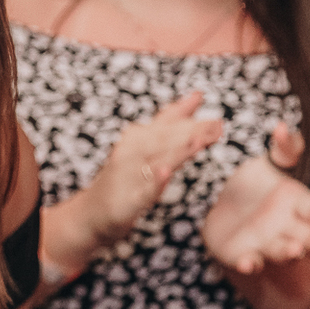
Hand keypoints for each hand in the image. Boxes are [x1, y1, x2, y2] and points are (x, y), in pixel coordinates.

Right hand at [73, 92, 222, 246]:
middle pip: (165, 140)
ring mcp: (128, 175)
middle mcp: (132, 152)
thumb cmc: (124, 176)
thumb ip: (171, 120)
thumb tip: (197, 95)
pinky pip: (142, 190)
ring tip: (197, 142)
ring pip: (155, 160)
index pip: (168, 124)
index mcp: (139, 137)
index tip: (218, 120)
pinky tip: (164, 172)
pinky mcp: (127, 200)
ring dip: (176, 150)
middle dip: (191, 132)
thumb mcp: (147, 145)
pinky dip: (153, 181)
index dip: (192, 121)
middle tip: (217, 127)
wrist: (91, 213)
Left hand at [204, 123, 309, 273]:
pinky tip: (246, 262)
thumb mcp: (270, 163)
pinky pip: (250, 262)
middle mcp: (290, 230)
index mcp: (299, 206)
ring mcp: (268, 245)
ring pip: (283, 252)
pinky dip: (249, 263)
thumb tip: (281, 127)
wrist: (223, 207)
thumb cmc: (256, 185)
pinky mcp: (245, 256)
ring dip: (289, 252)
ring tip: (293, 249)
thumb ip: (284, 149)